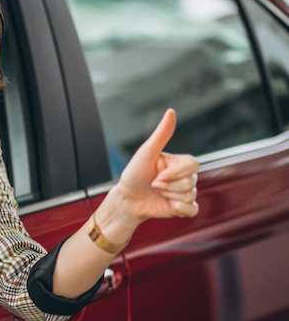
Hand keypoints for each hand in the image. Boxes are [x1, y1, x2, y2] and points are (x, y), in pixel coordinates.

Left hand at [113, 108, 199, 225]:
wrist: (126, 199)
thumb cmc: (134, 174)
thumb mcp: (146, 152)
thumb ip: (161, 134)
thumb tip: (171, 111)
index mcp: (178, 162)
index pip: (193, 164)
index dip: (176, 173)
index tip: (158, 176)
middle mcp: (184, 176)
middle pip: (191, 182)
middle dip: (168, 186)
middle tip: (153, 185)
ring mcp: (185, 192)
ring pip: (190, 196)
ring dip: (169, 196)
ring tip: (156, 193)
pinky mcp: (183, 208)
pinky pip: (193, 210)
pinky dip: (179, 210)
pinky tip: (167, 206)